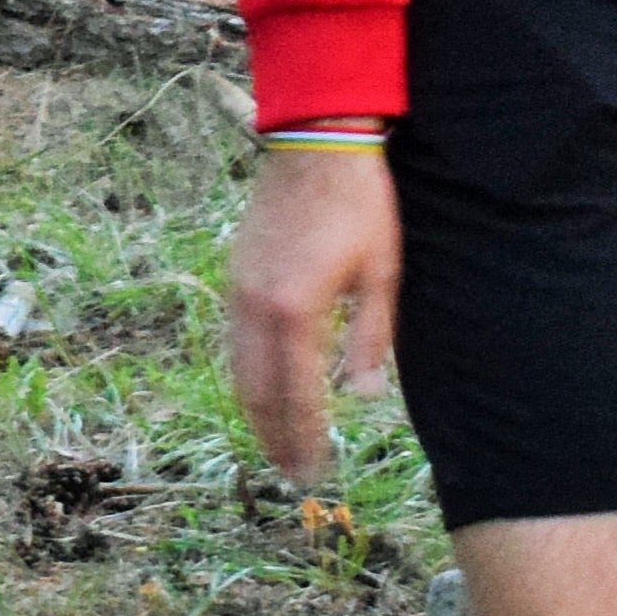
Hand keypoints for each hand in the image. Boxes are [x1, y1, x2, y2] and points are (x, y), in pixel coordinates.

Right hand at [220, 144, 400, 482]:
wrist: (315, 143)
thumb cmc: (360, 205)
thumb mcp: (382, 273)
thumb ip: (371, 339)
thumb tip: (362, 397)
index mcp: (296, 310)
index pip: (296, 393)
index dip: (305, 436)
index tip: (314, 469)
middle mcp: (256, 308)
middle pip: (256, 391)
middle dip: (273, 437)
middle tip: (292, 472)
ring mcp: (238, 291)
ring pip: (238, 370)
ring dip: (256, 412)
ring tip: (274, 443)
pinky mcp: (235, 277)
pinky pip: (234, 342)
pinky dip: (246, 377)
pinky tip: (263, 390)